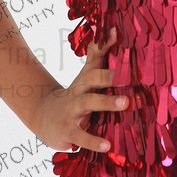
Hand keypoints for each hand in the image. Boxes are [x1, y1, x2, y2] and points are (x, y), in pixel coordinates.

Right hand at [31, 25, 127, 152]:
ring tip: (126, 103)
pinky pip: (82, 136)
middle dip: (111, 75)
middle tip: (131, 75)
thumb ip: (99, 57)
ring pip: (89, 103)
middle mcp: (79, 91)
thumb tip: (113, 31)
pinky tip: (108, 145)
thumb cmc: (75, 96)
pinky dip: (95, 141)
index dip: (106, 45)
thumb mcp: (86, 78)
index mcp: (86, 78)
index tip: (118, 33)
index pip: (96, 58)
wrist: (45, 118)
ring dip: (107, 102)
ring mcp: (72, 110)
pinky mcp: (68, 131)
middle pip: (93, 78)